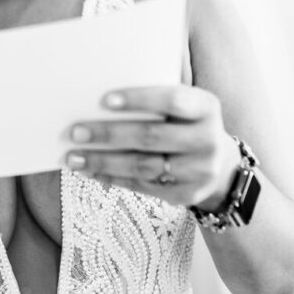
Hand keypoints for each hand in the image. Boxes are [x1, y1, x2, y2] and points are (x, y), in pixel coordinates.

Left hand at [64, 85, 240, 209]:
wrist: (219, 163)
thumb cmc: (184, 124)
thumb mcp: (182, 105)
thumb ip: (153, 101)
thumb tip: (96, 100)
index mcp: (206, 107)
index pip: (172, 99)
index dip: (139, 99)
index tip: (104, 100)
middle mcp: (208, 140)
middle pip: (151, 136)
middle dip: (109, 134)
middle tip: (76, 131)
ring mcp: (200, 171)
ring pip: (143, 166)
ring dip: (103, 161)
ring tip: (74, 157)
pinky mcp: (186, 195)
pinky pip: (142, 186)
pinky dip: (112, 178)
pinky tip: (89, 171)